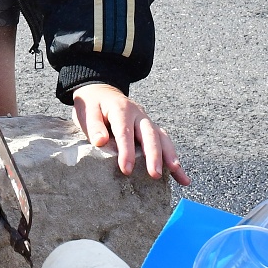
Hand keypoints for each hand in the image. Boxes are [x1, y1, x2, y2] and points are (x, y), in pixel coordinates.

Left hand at [72, 84, 190, 185]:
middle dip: (154, 155)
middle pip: (150, 134)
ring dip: (170, 155)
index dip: (127, 151)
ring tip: (177, 173)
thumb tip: (101, 141)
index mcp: (121, 109)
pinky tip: (181, 176)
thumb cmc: (92, 105)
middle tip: (155, 174)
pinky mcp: (150, 129)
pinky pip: (164, 143)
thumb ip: (93, 126)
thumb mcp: (86, 110)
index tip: (127, 170)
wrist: (101, 91)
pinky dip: (173, 158)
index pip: (125, 131)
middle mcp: (138, 115)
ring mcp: (146, 122)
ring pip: (162, 137)